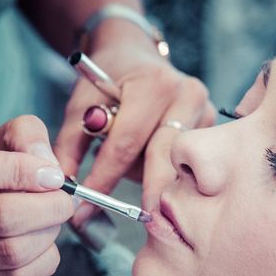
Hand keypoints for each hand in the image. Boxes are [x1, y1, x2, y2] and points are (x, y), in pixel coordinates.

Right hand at [0, 116, 73, 275]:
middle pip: (0, 217)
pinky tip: (44, 241)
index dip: (20, 171)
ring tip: (52, 218)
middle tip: (64, 200)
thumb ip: (26, 136)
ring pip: (12, 251)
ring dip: (49, 233)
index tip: (52, 174)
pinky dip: (46, 259)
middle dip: (49, 207)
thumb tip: (48, 164)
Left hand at [54, 22, 214, 224]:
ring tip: (135, 181)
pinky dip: (170, 174)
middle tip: (134, 221)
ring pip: (178, 162)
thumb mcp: (81, 102)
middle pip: (164, 156)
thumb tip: (64, 186)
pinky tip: (155, 175)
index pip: (127, 143)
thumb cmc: (108, 78)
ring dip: (155, 180)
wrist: (135, 55)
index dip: (105, 177)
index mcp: (153, 84)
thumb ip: (70, 143)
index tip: (86, 205)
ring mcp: (205, 111)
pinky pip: (188, 160)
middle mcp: (187, 95)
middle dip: (146, 192)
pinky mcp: (211, 126)